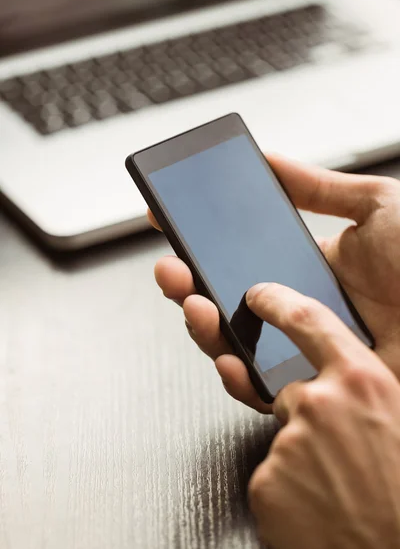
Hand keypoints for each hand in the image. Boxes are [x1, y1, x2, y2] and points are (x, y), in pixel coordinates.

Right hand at [150, 156, 399, 411]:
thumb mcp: (376, 205)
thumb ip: (315, 186)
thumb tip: (265, 157)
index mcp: (310, 268)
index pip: (241, 258)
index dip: (202, 245)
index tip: (168, 224)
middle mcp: (301, 311)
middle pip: (229, 305)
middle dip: (189, 288)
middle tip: (170, 269)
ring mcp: (307, 350)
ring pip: (237, 347)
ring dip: (204, 329)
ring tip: (193, 303)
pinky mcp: (319, 391)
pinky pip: (266, 391)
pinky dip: (238, 375)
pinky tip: (228, 355)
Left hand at [246, 283, 399, 548]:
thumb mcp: (396, 417)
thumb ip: (365, 387)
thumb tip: (341, 374)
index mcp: (364, 381)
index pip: (306, 320)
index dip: (277, 301)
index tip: (257, 294)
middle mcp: (321, 403)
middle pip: (288, 388)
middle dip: (305, 413)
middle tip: (338, 452)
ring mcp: (288, 441)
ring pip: (282, 435)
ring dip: (301, 455)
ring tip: (337, 485)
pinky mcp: (266, 480)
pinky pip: (269, 471)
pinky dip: (287, 486)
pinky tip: (318, 504)